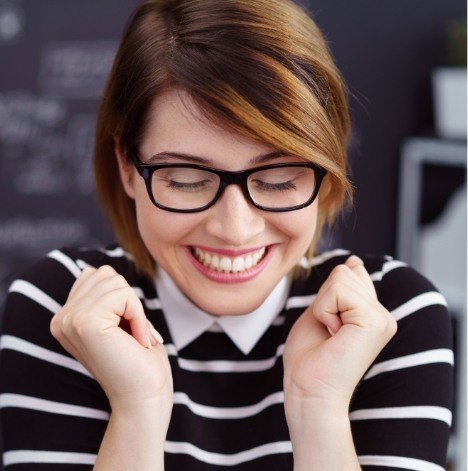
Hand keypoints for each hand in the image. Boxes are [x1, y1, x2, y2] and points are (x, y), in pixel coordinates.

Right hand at [50, 265, 172, 412]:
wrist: (144, 397)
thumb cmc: (139, 361)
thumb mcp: (116, 321)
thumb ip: (102, 297)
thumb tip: (99, 269)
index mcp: (65, 318)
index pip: (96, 275)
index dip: (122, 298)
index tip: (126, 330)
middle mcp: (61, 318)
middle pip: (106, 274)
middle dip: (129, 301)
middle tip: (133, 334)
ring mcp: (70, 319)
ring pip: (115, 281)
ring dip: (136, 309)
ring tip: (134, 338)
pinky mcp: (85, 322)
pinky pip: (123, 294)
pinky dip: (138, 314)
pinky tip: (136, 340)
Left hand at [283, 255, 396, 406]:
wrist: (307, 390)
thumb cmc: (309, 357)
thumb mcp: (322, 310)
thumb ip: (339, 288)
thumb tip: (355, 261)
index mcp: (371, 312)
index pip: (348, 272)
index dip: (327, 295)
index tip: (329, 326)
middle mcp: (382, 315)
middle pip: (344, 272)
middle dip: (324, 298)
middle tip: (327, 331)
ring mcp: (383, 318)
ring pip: (341, 278)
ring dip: (323, 305)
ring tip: (331, 334)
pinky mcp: (376, 321)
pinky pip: (339, 291)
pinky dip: (324, 310)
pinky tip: (333, 335)